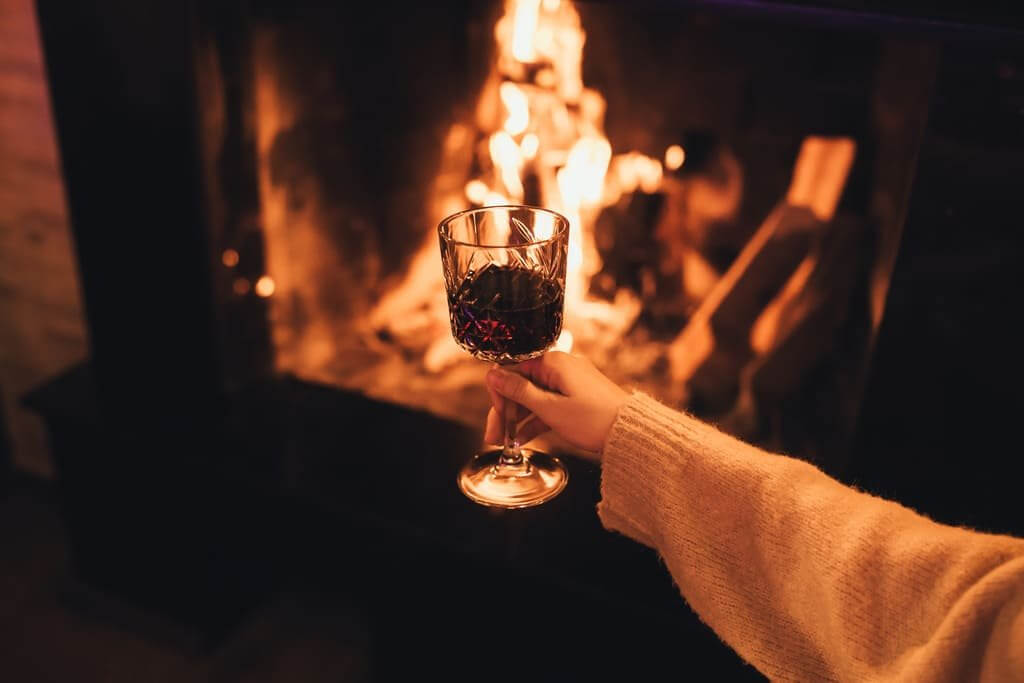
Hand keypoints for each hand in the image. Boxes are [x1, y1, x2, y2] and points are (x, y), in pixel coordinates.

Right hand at [484, 351, 628, 456]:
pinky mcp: (574, 398)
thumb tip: (492, 375)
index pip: (511, 370)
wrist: (630, 432)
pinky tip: (522, 439)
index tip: (496, 416)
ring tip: (504, 444)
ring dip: (517, 420)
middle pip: (520, 386)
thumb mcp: (549, 408)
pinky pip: (547, 406)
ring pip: (532, 398)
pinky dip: (534, 421)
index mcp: (552, 362)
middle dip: (505, 412)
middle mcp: (559, 367)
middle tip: (493, 437)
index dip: (499, 394)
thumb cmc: (593, 419)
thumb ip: (518, 391)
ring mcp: (567, 383)